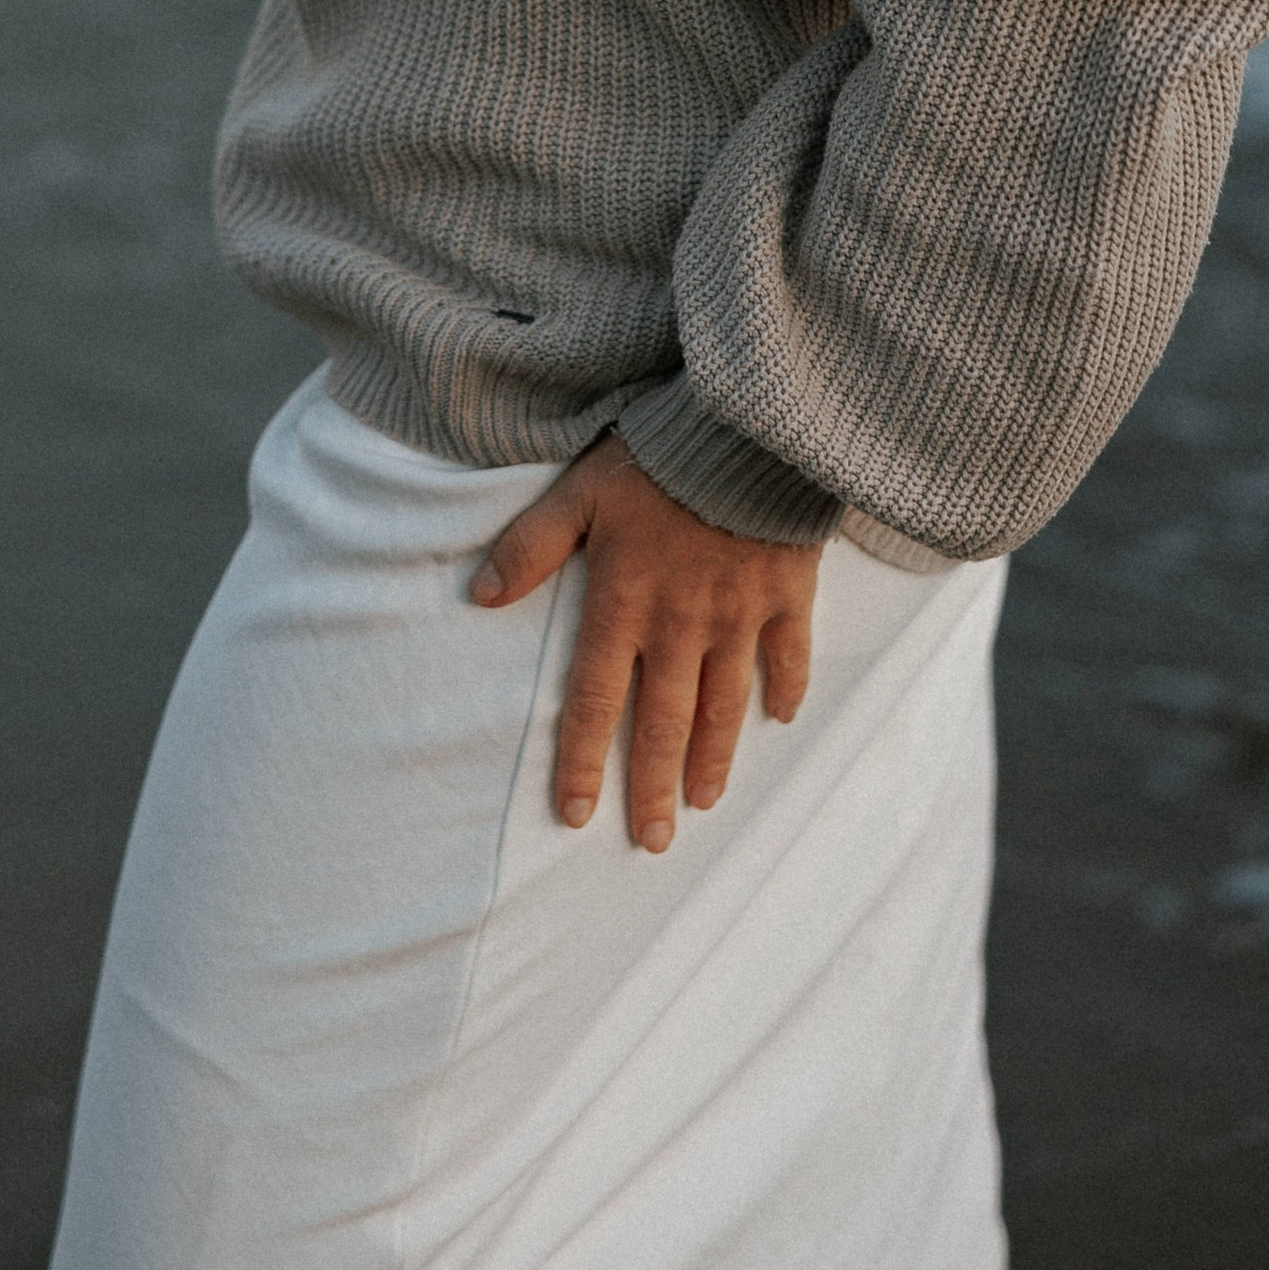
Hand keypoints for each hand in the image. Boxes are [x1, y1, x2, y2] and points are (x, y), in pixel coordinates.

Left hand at [470, 432, 820, 852]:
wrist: (747, 428)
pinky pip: (789, 657)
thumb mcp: (578, 490)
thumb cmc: (653, 452)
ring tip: (704, 802)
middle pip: (661, 724)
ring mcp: (739, 616)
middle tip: (652, 842)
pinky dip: (786, 691)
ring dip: (712, 759)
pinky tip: (781, 721)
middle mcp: (681, 626)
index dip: (580, 762)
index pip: (592, 702)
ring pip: (723, 706)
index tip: (574, 815)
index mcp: (623, 604)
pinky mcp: (787, 594)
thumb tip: (478, 595)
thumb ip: (530, 545)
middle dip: (652, 789)